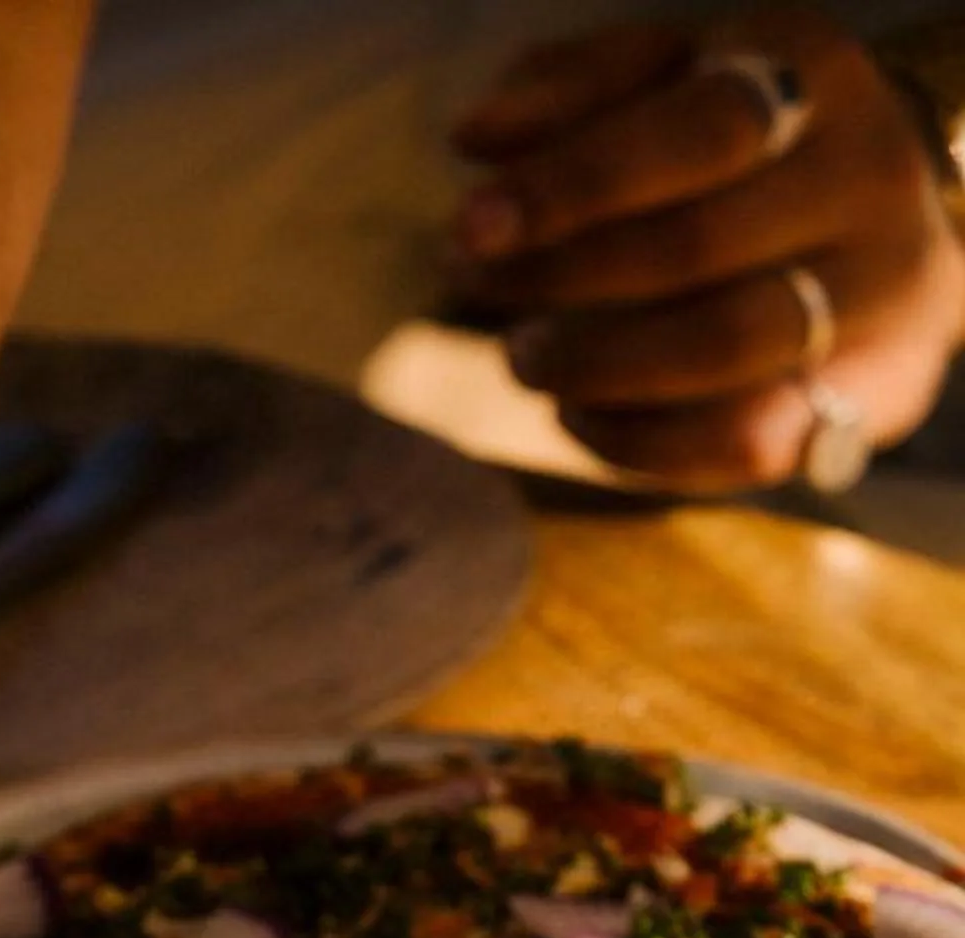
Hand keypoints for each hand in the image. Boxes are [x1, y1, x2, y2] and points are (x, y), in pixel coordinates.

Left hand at [450, 10, 964, 489]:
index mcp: (811, 76)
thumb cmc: (739, 145)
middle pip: (698, 246)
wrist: (882, 226)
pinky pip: (745, 443)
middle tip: (477, 290)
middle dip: (561, 278)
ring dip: (593, 367)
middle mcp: (864, 178)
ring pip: (723, 347)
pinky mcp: (874, 394)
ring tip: (523, 358)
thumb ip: (570, 90)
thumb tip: (475, 136)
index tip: (472, 227)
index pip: (697, 130)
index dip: (573, 183)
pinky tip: (579, 414)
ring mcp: (879, 293)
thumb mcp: (664, 82)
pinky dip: (638, 442)